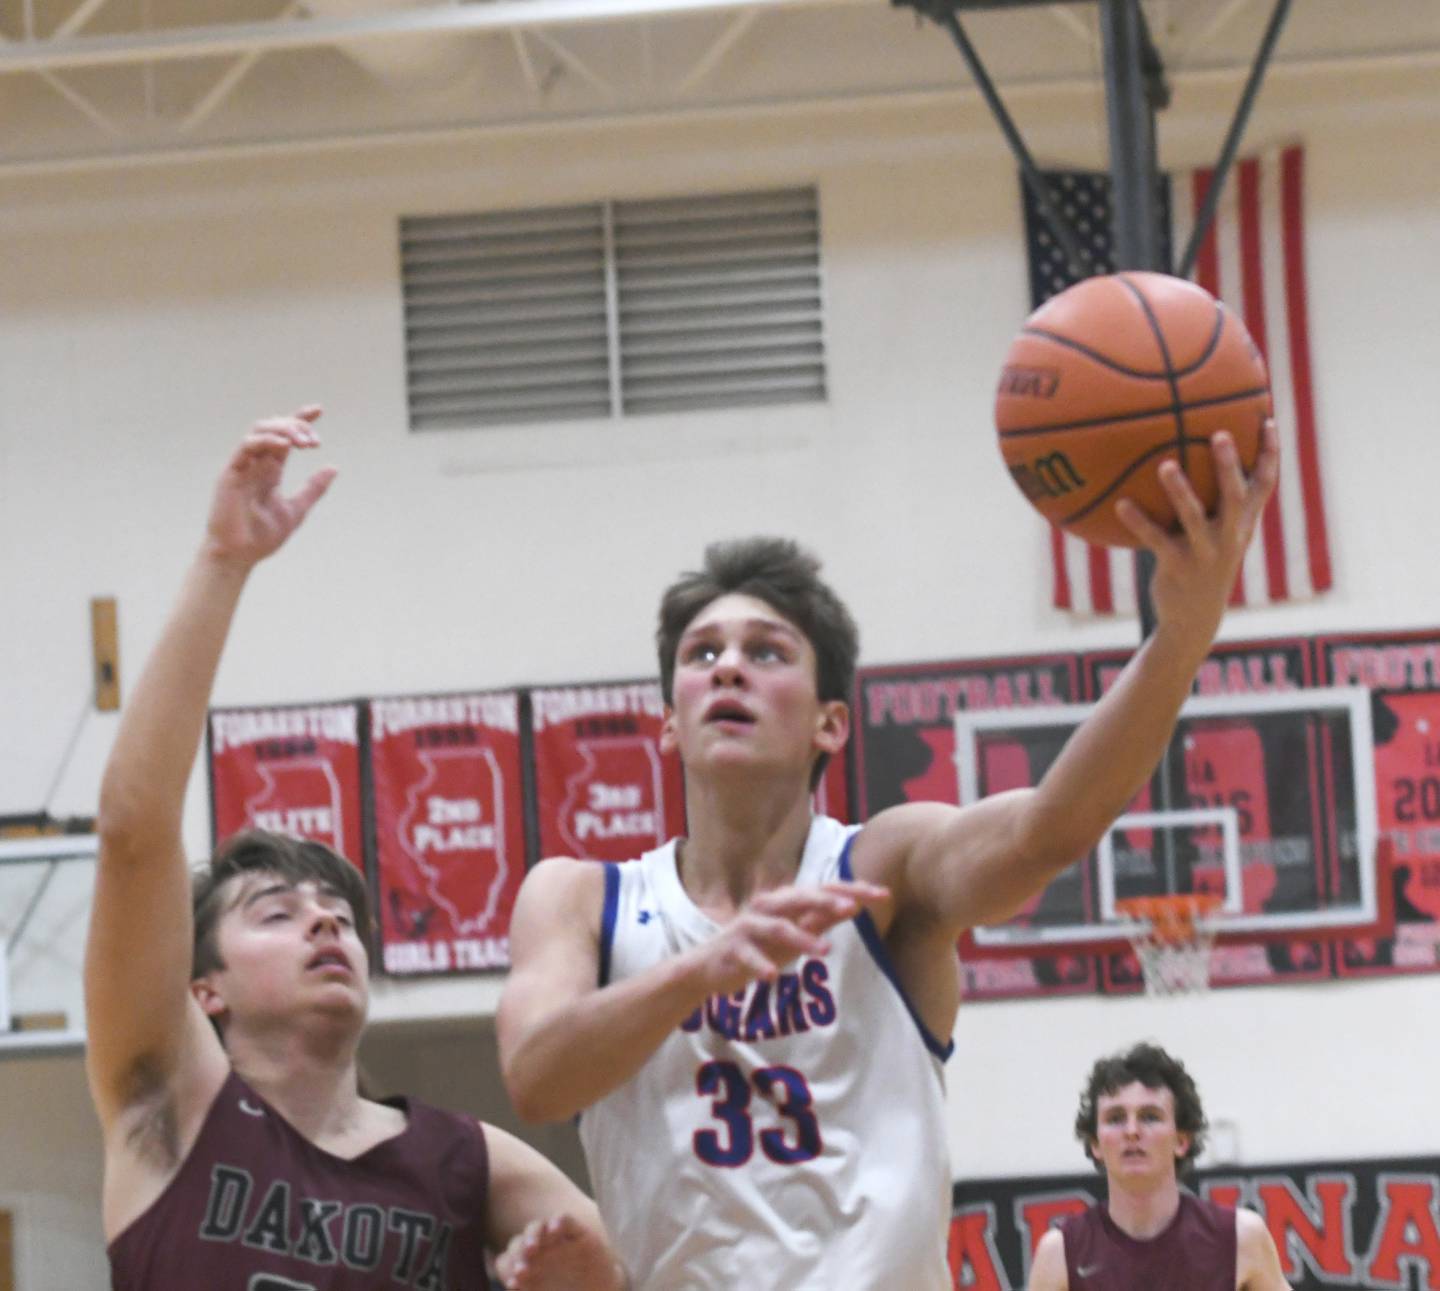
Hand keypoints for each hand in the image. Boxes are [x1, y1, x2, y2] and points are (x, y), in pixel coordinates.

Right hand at [202, 406, 336, 567]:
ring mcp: (243, 466)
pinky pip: (246, 447)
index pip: (285, 436)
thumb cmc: (262, 536)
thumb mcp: (296, 509)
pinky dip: (265, 441)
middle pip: (274, 428)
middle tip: (315, 442)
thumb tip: (333, 468)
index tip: (319, 409)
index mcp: (270, 469)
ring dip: (284, 430)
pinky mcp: (231, 474)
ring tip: (304, 442)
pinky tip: (285, 445)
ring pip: (260, 431)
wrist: (239, 555)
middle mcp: (256, 463)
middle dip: (296, 426)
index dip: (299, 418)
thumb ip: (313, 488)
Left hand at [495, 1214, 626, 1290]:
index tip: (513, 1283)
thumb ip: (529, 1290)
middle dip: (517, 1253)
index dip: (507, 1269)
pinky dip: (558, 1221)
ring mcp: (557, 1241)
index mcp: (527, 1269)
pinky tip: (554, 1230)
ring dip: (532, 1235)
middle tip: (521, 1270)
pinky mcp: (578, 1234)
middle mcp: (539, 1252)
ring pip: (538, 1227)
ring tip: (532, 1249)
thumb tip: (513, 1284)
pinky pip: (565, 1220)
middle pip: (519, 1242)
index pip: (507, 1261)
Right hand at [693, 879, 888, 995]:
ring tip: (825, 951)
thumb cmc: (759, 947)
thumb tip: (855, 905)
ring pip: (778, 927)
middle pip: (800, 898)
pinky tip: (774, 976)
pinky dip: (761, 964)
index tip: (883, 894)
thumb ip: (820, 919)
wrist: (709, 967)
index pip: (824, 890)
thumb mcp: (794, 934)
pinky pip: (748, 956)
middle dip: (826, 902)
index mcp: (786, 901)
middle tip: (853, 909)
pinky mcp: (733, 950)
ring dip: (802, 938)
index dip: (852, 890)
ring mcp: (748, 927)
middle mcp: (768, 907)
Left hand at [1116, 419, 1278, 642]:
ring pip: (1194, 517)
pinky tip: (1121, 503)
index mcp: (1243, 524)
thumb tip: (1192, 456)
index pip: (1264, 485)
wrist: (1194, 617)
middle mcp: (1230, 536)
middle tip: (1220, 433)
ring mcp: (1205, 553)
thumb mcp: (1218, 534)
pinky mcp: (1177, 566)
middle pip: (1236, 495)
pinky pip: (1155, 540)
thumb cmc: (1203, 563)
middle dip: (1230, 465)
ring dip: (1180, 491)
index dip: (1270, 453)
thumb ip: (1214, 501)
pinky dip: (1138, 521)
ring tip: (1164, 465)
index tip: (1268, 419)